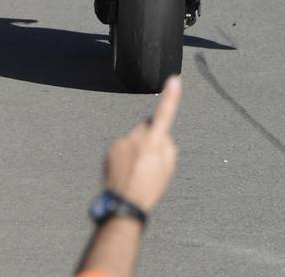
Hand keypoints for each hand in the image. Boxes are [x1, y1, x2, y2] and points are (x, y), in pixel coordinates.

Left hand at [103, 76, 180, 212]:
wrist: (122, 204)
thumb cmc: (149, 187)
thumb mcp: (168, 167)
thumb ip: (167, 145)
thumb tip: (160, 135)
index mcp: (154, 142)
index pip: (165, 114)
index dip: (171, 96)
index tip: (174, 79)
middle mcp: (135, 138)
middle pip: (148, 126)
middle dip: (151, 135)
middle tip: (152, 159)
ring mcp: (121, 142)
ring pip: (135, 136)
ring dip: (138, 146)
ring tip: (137, 168)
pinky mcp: (110, 149)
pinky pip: (123, 144)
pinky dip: (127, 153)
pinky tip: (127, 169)